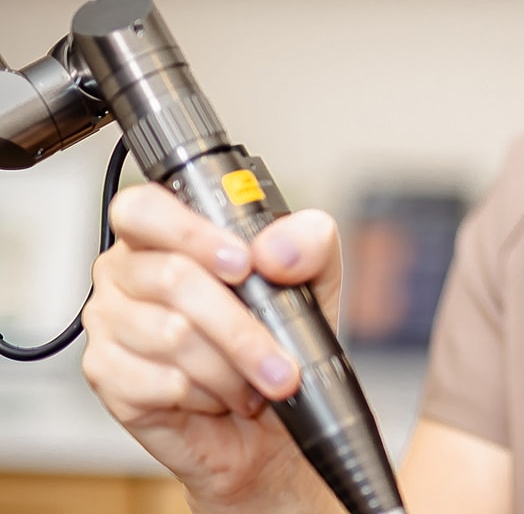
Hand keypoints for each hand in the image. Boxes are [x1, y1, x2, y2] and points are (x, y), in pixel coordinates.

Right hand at [81, 183, 343, 511]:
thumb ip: (308, 243)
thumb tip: (275, 251)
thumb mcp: (315, 279)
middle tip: (280, 360)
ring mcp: (109, 322)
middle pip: (172, 278)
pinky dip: (206, 395)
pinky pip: (159, 382)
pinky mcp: (107, 374)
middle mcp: (127, 270)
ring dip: (230, 368)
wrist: (272, 416)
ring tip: (253, 381)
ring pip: (171, 335)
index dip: (192, 232)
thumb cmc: (281, 335)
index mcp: (165, 232)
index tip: (243, 263)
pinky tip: (219, 396)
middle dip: (240, 326)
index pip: (145, 209)